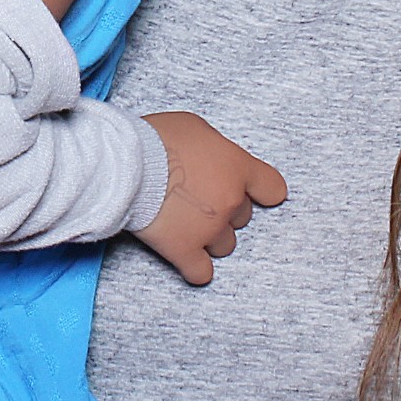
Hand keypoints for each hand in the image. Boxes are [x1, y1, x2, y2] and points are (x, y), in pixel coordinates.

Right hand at [136, 112, 285, 285]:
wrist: (128, 164)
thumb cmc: (157, 139)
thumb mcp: (196, 128)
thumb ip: (214, 150)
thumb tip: (210, 160)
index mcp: (238, 168)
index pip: (272, 188)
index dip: (261, 191)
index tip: (253, 193)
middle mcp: (230, 202)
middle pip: (242, 218)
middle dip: (224, 210)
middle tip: (198, 198)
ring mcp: (209, 230)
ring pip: (224, 245)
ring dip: (210, 237)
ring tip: (185, 223)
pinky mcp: (183, 250)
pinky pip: (200, 272)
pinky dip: (194, 268)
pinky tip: (186, 259)